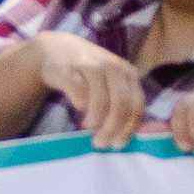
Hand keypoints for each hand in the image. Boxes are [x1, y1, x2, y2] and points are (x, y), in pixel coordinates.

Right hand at [34, 37, 152, 146]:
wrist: (57, 49)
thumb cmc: (88, 73)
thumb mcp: (111, 83)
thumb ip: (122, 103)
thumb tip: (126, 136)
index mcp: (129, 74)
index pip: (136, 106)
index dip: (128, 128)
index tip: (118, 144)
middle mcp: (114, 67)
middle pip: (121, 104)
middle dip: (112, 128)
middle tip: (101, 143)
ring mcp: (92, 65)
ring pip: (101, 100)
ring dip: (96, 120)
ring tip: (87, 129)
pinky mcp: (70, 68)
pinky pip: (79, 92)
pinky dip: (80, 105)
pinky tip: (78, 109)